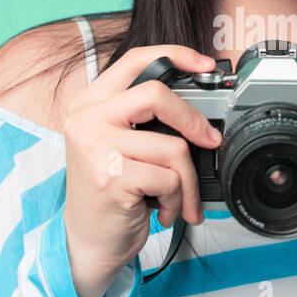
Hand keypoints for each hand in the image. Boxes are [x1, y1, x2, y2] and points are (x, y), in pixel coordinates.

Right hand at [62, 45, 222, 296]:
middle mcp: (87, 119)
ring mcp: (96, 146)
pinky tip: (163, 211)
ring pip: (173, 147)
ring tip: (177, 198)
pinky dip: (177, 200)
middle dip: (193, 121)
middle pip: (157, 95)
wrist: (88, 241)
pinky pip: (170, 178)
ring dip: (187, 182)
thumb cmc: (109, 193)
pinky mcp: (112, 176)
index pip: (133, 60)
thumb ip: (142, 121)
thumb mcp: (116, 146)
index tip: (205, 65)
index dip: (175, 55)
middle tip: (210, 142)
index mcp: (89, 103)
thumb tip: (198, 113)